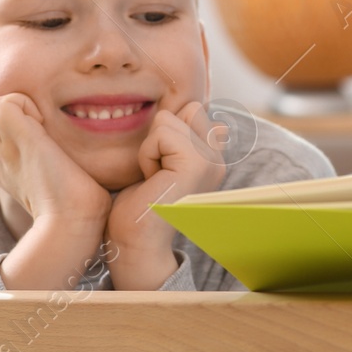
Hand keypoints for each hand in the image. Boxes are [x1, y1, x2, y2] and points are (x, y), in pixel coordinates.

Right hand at [0, 93, 110, 230]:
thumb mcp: (29, 179)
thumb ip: (19, 164)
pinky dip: (24, 104)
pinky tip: (42, 123)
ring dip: (2, 103)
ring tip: (30, 121)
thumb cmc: (62, 202)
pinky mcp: (20, 140)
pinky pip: (3, 104)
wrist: (71, 220)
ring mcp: (1, 148)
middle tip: (21, 122)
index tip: (12, 133)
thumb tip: (28, 146)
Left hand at [106, 101, 229, 288]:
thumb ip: (180, 138)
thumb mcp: (162, 162)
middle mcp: (217, 159)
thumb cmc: (140, 205)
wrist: (134, 242)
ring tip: (153, 178)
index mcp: (212, 157)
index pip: (193, 110)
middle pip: (184, 109)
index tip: (161, 167)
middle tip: (157, 172)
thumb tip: (210, 117)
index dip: (166, 132)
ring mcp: (210, 161)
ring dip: (150, 148)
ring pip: (168, 120)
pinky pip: (161, 134)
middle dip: (159, 135)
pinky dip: (147, 156)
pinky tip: (152, 181)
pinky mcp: (196, 164)